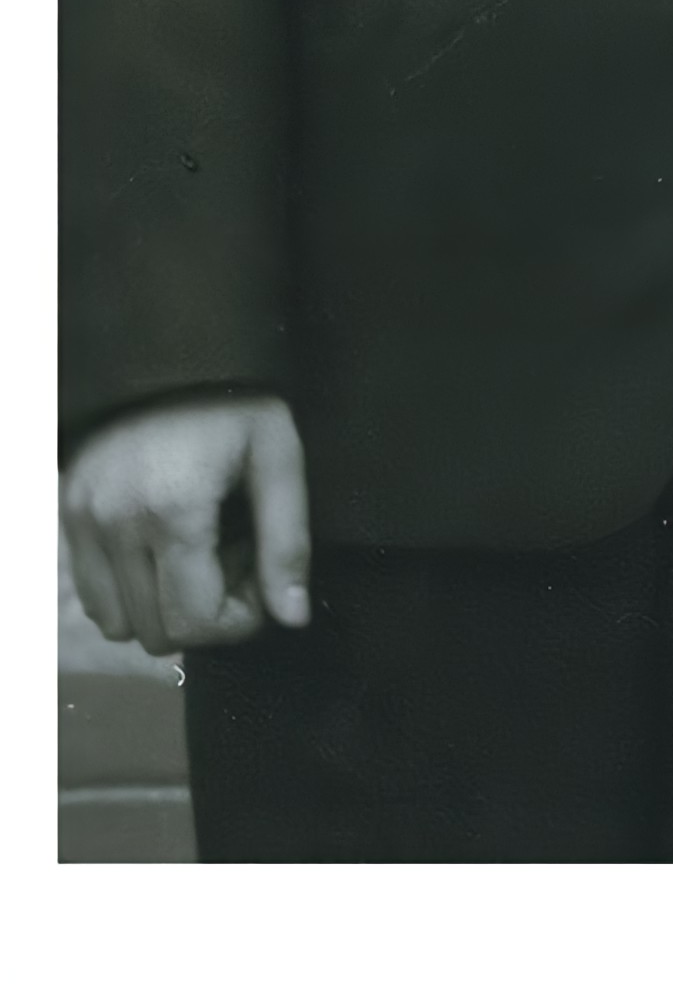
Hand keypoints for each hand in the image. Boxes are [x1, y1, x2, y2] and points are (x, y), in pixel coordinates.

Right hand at [61, 396, 310, 655]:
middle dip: (204, 613)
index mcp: (173, 508)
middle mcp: (116, 522)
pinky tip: (163, 549)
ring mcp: (83, 520)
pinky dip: (130, 592)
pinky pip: (93, 596)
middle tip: (232, 560)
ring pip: (120, 623)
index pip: (194, 622)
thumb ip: (287, 542)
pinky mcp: (68, 514)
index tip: (259, 577)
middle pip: (157, 631)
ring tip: (198, 554)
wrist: (169, 352)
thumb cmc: (233, 404)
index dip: (237, 620)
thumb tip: (292, 617)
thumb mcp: (277, 458)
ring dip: (163, 608)